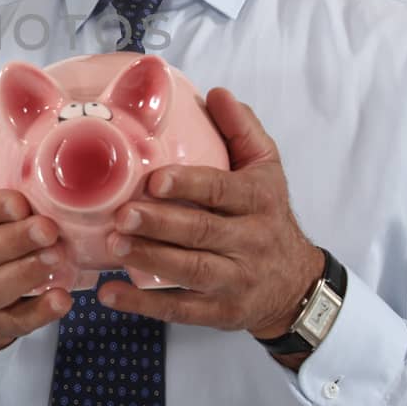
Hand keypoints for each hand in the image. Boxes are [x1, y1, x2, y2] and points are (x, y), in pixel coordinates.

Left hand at [98, 88, 324, 338]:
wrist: (296, 285)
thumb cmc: (269, 217)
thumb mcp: (268, 169)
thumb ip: (242, 129)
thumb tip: (216, 93)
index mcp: (259, 200)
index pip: (223, 190)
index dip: (189, 185)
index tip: (153, 180)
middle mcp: (250, 241)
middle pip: (203, 232)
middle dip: (160, 224)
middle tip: (121, 214)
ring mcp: (236, 281)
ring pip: (192, 272)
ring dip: (149, 259)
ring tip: (113, 246)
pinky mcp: (220, 313)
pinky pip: (181, 310)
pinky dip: (143, 305)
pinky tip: (110, 293)